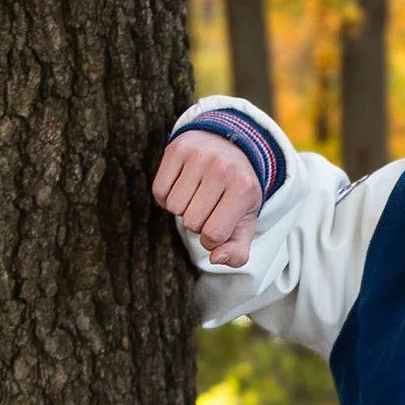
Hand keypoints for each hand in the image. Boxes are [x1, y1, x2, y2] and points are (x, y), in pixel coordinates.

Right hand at [151, 129, 265, 267]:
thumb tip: (216, 259)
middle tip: (208, 206)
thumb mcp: (245, 222)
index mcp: (243, 189)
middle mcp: (222, 169)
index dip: (211, 238)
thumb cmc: (236, 191)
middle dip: (197, 222)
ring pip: (174, 207)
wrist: (230, 145)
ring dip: (181, 208)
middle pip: (191, 222)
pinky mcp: (177, 149)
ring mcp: (199, 156)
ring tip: (195, 195)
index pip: (213, 234)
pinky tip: (181, 187)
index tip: (218, 224)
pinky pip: (159, 191)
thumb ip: (237, 251)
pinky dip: (166, 196)